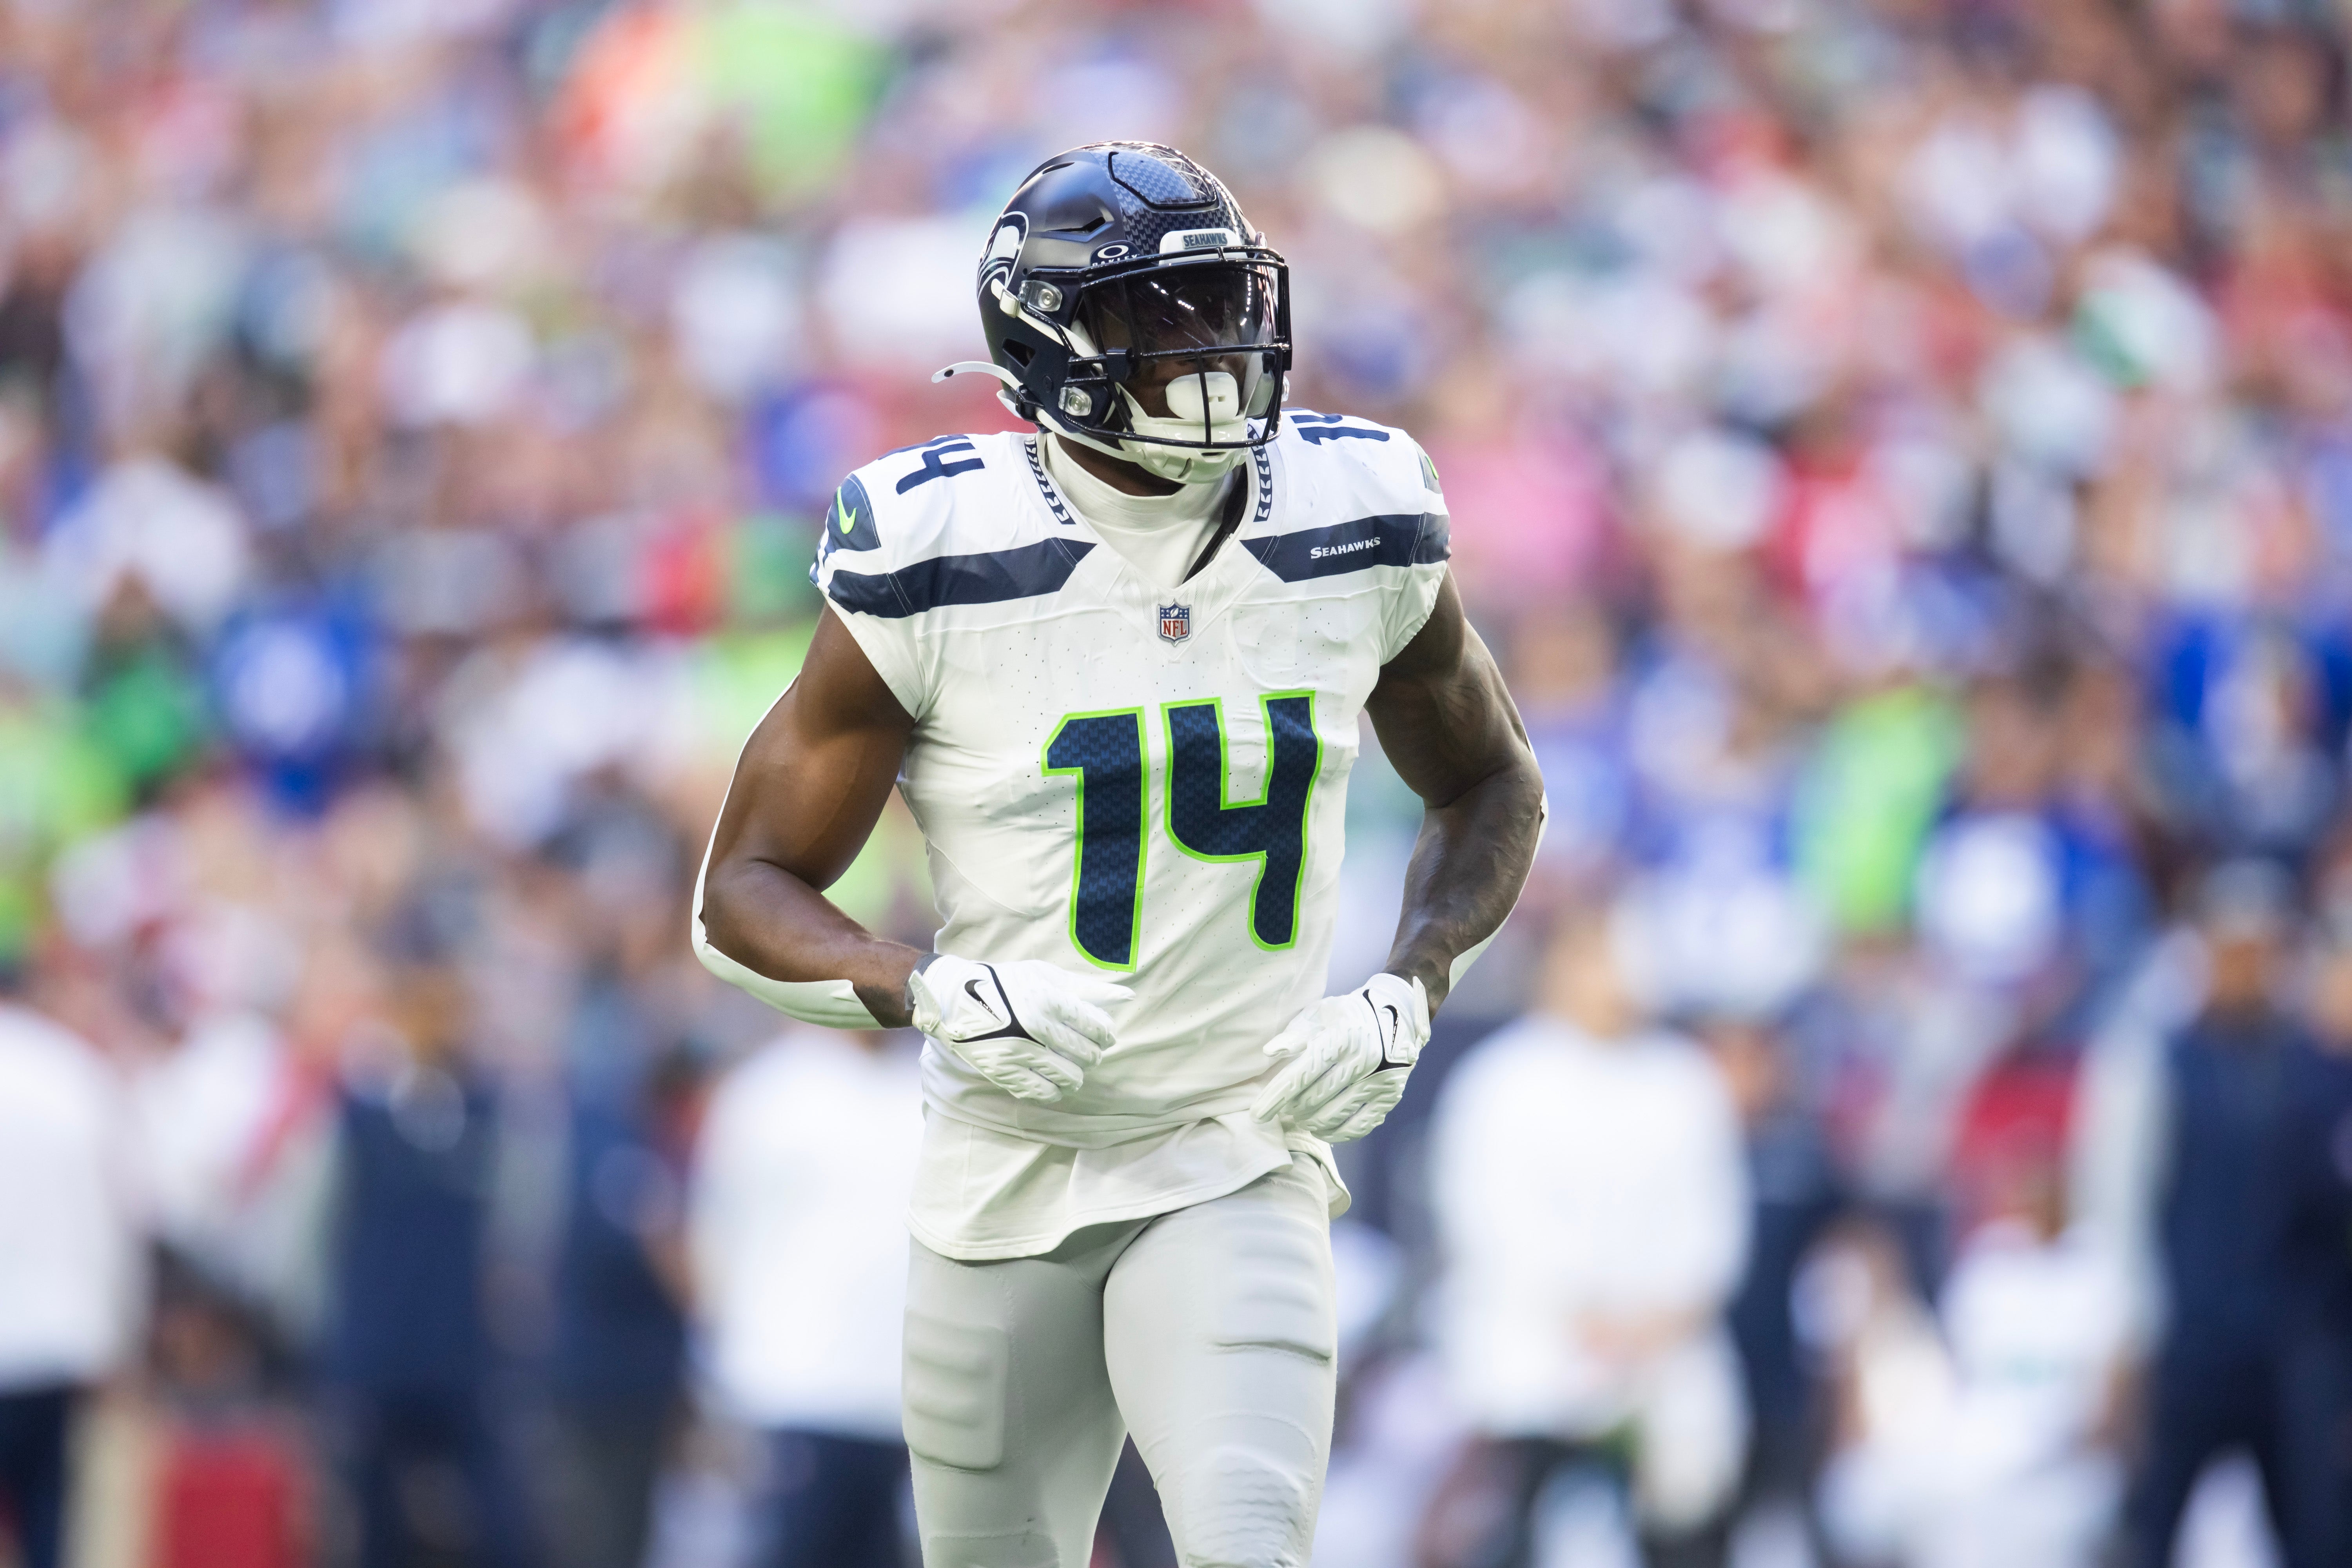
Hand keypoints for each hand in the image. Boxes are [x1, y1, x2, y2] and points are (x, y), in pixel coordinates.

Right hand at [908, 956, 1128, 1102]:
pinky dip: (1055, 1089)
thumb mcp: (1047, 976)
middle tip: (1086, 1049)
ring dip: (1077, 1073)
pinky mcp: (1005, 1072)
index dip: (1105, 1033)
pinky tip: (1053, 1079)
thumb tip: (1128, 997)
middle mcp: (1036, 1027)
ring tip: (1070, 1064)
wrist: (956, 999)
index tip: (1102, 1033)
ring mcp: (1019, 1052)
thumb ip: (1089, 989)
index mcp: (1049, 999)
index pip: (1098, 1027)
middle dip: (1093, 1053)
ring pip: (1071, 1077)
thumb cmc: (1008, 984)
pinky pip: (1044, 1093)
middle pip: (1088, 1054)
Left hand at [1249, 973, 1429, 1141]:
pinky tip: (1322, 1128)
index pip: (1300, 1076)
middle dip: (1291, 1109)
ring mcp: (1378, 1082)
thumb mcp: (1320, 1014)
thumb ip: (1294, 1035)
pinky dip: (1335, 1133)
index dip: (1275, 1098)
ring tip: (1300, 1117)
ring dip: (1309, 1122)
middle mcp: (1363, 1060)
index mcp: (1341, 1037)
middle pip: (1314, 1100)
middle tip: (1285, 1108)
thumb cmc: (1348, 1017)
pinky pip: (1357, 1127)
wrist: (1397, 1016)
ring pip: (1333, 1117)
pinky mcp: (1389, 1098)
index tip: (1257, 1115)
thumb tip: (1269, 1052)